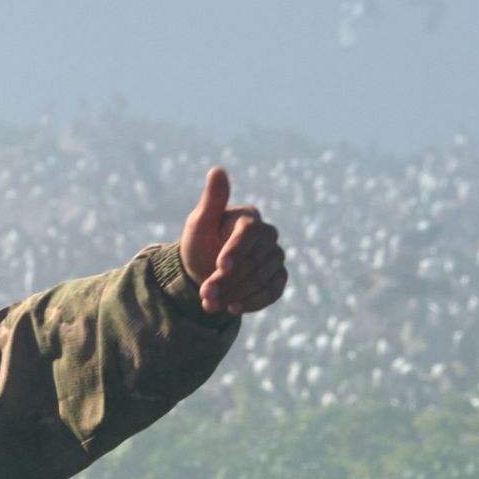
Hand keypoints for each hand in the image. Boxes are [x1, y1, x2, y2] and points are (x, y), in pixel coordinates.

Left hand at [176, 165, 286, 315]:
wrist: (204, 272)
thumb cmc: (201, 243)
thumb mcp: (199, 222)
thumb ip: (212, 200)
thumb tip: (217, 170)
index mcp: (249, 218)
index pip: (249, 232)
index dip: (236, 250)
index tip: (221, 267)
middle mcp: (268, 236)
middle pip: (255, 260)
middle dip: (228, 280)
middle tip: (204, 294)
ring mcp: (276, 257)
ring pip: (263, 278)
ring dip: (236, 293)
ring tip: (210, 304)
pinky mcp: (278, 278)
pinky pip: (273, 291)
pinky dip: (253, 302)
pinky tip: (232, 308)